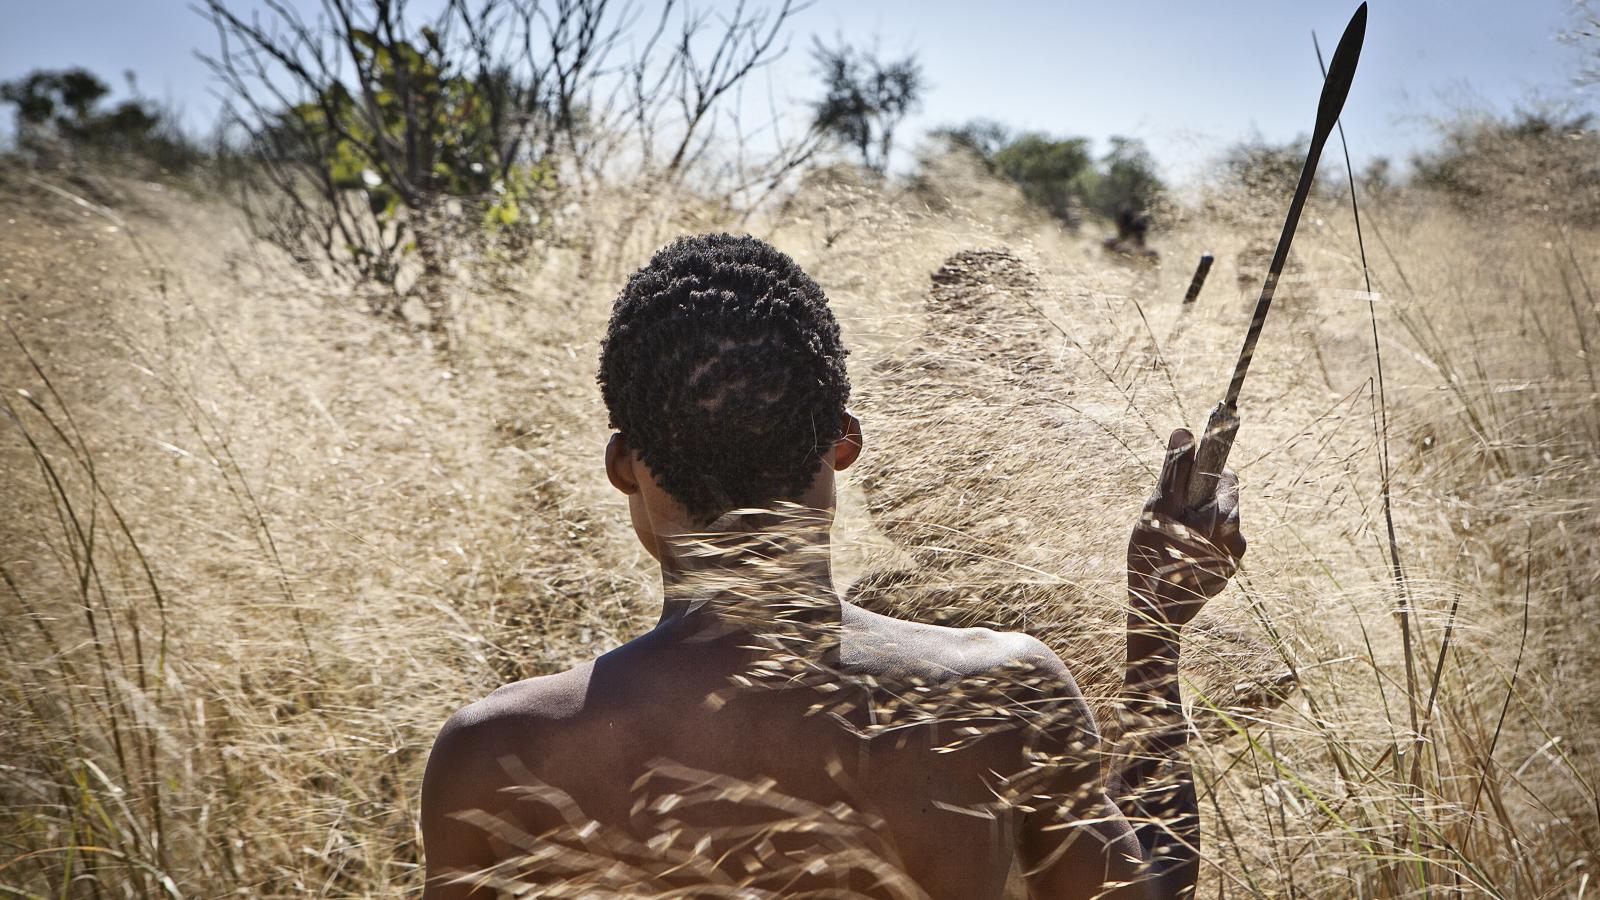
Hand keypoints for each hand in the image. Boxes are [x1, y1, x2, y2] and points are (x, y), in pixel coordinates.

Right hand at [1127, 428, 1246, 634]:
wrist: (1155, 617)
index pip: (1227, 478)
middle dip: (1197, 504)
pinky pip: (1214, 550)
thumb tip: (1183, 430)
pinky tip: (1177, 560)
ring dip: (1197, 527)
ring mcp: (1232, 564)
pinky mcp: (1224, 579)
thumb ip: (1173, 471)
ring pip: (1218, 528)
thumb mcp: (1158, 509)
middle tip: (1171, 518)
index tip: (1185, 481)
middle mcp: (1237, 542)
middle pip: (1223, 504)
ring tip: (1171, 542)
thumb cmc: (1152, 559)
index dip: (1203, 474)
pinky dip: (1198, 548)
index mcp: (1226, 520)